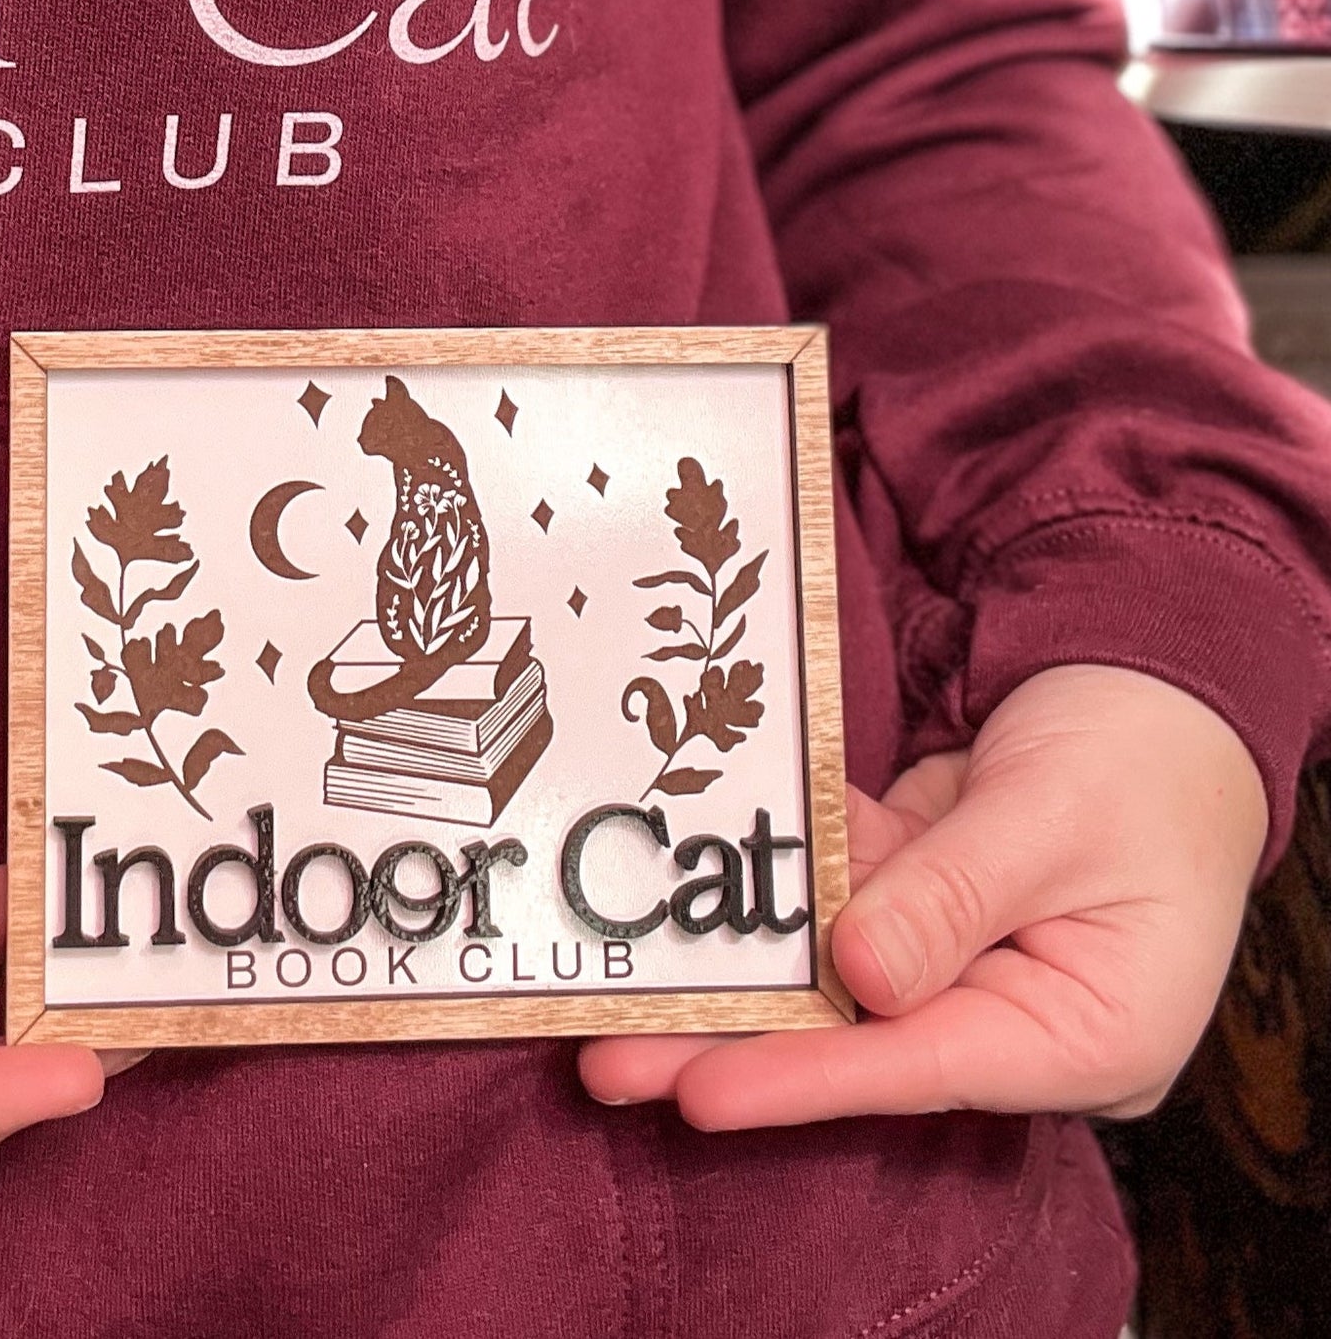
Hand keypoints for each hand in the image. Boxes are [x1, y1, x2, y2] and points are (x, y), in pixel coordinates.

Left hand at [579, 663, 1266, 1127]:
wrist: (1165, 683)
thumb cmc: (1146, 755)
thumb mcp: (1054, 815)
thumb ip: (955, 892)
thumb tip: (858, 974)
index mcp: (1087, 1035)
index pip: (925, 1067)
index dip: (808, 1077)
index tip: (700, 1091)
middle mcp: (1021, 1017)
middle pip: (861, 1041)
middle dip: (733, 1045)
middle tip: (609, 1063)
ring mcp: (972, 963)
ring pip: (832, 978)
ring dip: (728, 975)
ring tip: (613, 1000)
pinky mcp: (931, 905)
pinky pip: (842, 901)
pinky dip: (773, 888)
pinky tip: (681, 889)